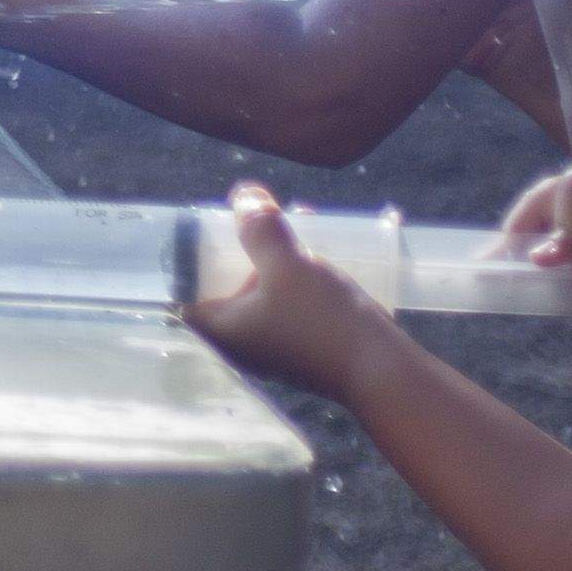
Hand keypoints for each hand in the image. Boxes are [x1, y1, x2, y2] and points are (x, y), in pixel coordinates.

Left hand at [184, 183, 390, 393]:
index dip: (194, 250)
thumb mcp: (287, 266)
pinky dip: (298, 276)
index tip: (210, 221)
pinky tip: (320, 249)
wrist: (386, 375)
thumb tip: (243, 195)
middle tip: (259, 213)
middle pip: (226, 282)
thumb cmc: (325, 321)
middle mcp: (239, 343)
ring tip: (298, 217)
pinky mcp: (304, 349)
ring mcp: (273, 349)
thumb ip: (259, 231)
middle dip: (245, 244)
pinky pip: (290, 303)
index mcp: (220, 330)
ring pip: (264, 290)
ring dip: (277, 255)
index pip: (185, 286)